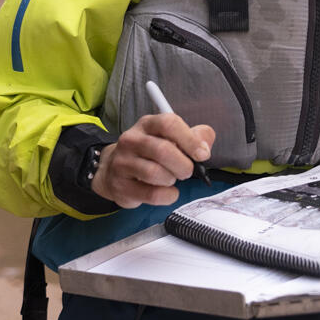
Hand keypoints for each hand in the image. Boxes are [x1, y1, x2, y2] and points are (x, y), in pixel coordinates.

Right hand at [92, 114, 215, 208]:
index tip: (203, 154)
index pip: (169, 124)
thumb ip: (196, 136)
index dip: (190, 140)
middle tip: (187, 171)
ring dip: (171, 179)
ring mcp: (122, 162)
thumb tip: (204, 148)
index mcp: (148, 124)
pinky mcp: (120, 186)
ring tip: (171, 178)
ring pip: (154, 173)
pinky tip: (167, 191)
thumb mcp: (174, 138)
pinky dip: (167, 196)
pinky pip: (151, 194)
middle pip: (163, 150)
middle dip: (183, 165)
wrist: (115, 171)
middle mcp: (131, 140)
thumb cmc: (151, 153)